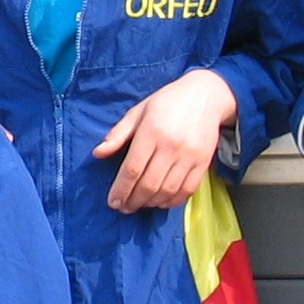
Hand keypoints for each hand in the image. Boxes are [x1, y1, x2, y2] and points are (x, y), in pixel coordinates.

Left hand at [92, 69, 236, 211]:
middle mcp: (171, 146)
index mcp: (151, 132)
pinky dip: (172, 201)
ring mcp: (190, 156)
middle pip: (149, 184)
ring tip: (139, 205)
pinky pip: (187, 190)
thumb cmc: (166, 103)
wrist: (205, 96)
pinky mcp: (204, 163)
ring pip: (167, 191)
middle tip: (124, 207)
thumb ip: (118, 134)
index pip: (133, 169)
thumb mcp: (138, 112)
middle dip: (133, 201)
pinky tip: (161, 202)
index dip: (121, 189)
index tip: (112, 201)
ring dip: (150, 203)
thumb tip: (98, 153)